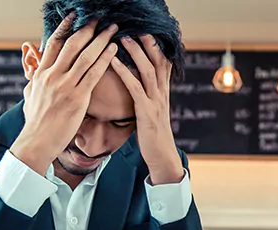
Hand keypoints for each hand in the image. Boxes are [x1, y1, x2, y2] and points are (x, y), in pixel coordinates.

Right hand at [10, 15, 119, 175]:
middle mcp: (52, 75)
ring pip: (85, 56)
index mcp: (42, 73)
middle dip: (87, 29)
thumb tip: (33, 64)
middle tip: (100, 18)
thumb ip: (34, 76)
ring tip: (112, 29)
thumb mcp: (30, 94)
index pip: (54, 43)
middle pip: (71, 44)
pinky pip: (93, 74)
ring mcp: (65, 86)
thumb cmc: (36, 121)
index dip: (64, 27)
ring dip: (100, 40)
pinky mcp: (77, 98)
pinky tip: (114, 50)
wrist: (37, 141)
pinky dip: (104, 60)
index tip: (74, 16)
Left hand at [110, 35, 183, 184]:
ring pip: (148, 69)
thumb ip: (148, 94)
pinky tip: (114, 61)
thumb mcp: (153, 110)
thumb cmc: (153, 134)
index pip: (163, 62)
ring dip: (136, 52)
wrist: (162, 155)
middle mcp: (162, 92)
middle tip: (134, 26)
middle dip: (147, 42)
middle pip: (158, 60)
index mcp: (163, 91)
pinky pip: (135, 87)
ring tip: (123, 38)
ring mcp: (156, 101)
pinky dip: (125, 72)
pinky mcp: (146, 111)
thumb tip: (138, 82)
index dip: (155, 45)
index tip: (144, 30)